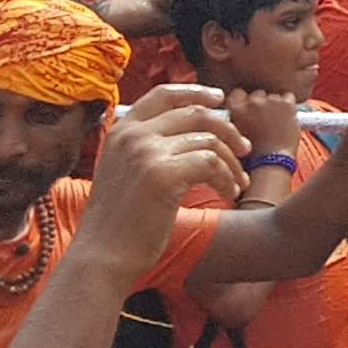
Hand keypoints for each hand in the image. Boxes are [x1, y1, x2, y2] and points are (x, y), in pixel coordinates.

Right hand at [85, 87, 248, 271]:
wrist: (102, 255)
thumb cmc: (118, 221)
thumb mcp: (123, 171)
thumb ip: (147, 147)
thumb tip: (194, 131)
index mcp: (120, 131)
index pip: (163, 94)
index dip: (195, 93)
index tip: (219, 99)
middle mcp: (132, 135)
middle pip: (195, 114)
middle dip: (227, 129)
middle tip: (245, 148)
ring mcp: (147, 152)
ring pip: (209, 140)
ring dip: (232, 162)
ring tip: (238, 181)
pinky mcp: (164, 174)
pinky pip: (212, 164)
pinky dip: (227, 177)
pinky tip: (229, 192)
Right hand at [228, 88, 301, 159]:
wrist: (271, 163)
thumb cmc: (252, 154)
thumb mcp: (235, 133)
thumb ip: (237, 117)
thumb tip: (242, 109)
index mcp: (235, 107)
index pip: (238, 93)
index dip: (244, 102)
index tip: (248, 111)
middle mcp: (252, 101)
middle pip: (257, 94)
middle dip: (261, 104)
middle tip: (263, 121)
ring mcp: (270, 100)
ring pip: (274, 96)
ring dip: (275, 106)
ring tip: (275, 124)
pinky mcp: (287, 104)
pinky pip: (289, 97)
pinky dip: (288, 106)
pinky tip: (285, 120)